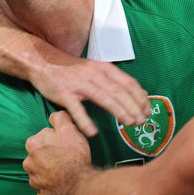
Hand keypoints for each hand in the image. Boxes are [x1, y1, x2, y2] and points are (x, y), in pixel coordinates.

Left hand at [23, 110, 92, 194]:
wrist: (79, 184)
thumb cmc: (74, 155)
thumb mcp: (69, 130)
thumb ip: (59, 119)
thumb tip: (54, 115)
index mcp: (33, 145)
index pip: (41, 137)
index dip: (54, 140)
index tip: (64, 144)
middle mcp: (28, 163)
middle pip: (39, 155)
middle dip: (49, 155)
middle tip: (65, 157)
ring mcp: (34, 180)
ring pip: (41, 171)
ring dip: (50, 170)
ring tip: (65, 170)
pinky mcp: (41, 194)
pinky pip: (45, 187)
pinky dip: (52, 185)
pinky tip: (63, 182)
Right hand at [32, 56, 150, 137]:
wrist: (44, 62)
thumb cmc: (73, 70)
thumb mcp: (96, 70)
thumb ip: (115, 81)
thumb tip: (139, 93)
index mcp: (104, 68)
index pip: (128, 82)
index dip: (140, 97)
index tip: (148, 110)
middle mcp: (94, 74)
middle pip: (119, 91)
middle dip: (133, 106)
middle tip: (142, 121)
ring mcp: (79, 84)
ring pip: (104, 98)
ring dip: (118, 111)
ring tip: (129, 123)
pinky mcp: (64, 94)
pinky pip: (76, 109)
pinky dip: (85, 121)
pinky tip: (93, 132)